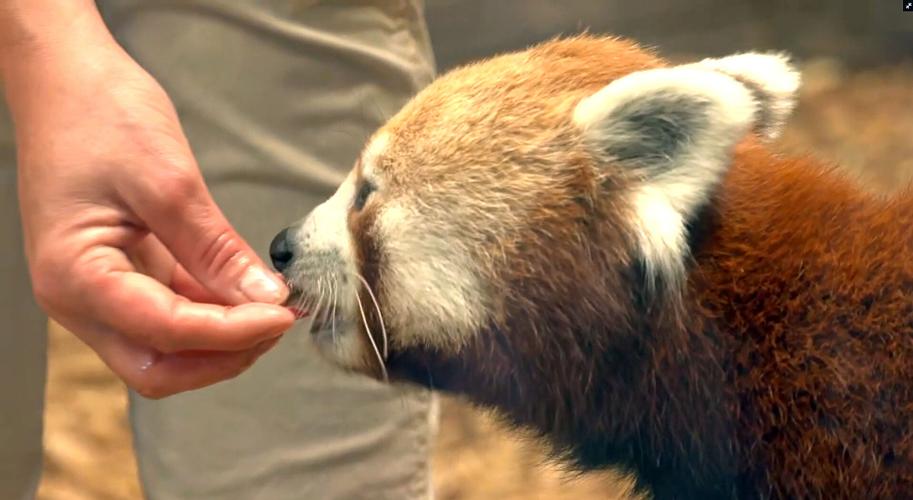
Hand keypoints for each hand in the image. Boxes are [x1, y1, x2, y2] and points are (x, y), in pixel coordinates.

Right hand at [2, 5, 294, 397]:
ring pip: (164, 346)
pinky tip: (247, 290)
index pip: (166, 331)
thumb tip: (266, 299)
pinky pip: (166, 312)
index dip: (233, 332)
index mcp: (75, 276)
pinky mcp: (115, 273)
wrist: (64, 75)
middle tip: (278, 321)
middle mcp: (76, 297)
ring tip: (272, 304)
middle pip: (158, 367)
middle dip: (223, 356)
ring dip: (221, 337)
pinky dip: (209, 310)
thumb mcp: (168, 182)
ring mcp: (94, 289)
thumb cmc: (101, 115)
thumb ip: (215, 250)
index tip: (285, 313)